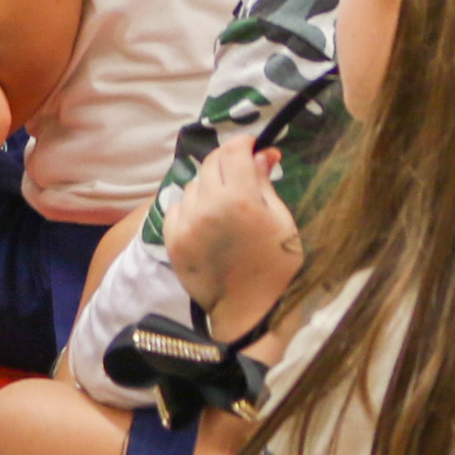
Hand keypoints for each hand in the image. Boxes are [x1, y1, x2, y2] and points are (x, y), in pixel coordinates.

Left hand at [164, 138, 300, 333]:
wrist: (249, 311)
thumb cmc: (276, 265)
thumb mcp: (282, 220)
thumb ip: (265, 183)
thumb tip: (263, 153)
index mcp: (241, 198)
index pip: (233, 150)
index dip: (243, 143)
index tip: (251, 148)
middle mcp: (209, 206)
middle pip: (210, 163)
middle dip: (226, 163)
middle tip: (239, 176)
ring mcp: (187, 224)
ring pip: (193, 184)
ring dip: (208, 186)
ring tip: (223, 205)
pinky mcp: (172, 241)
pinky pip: (177, 207)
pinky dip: (190, 207)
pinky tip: (205, 221)